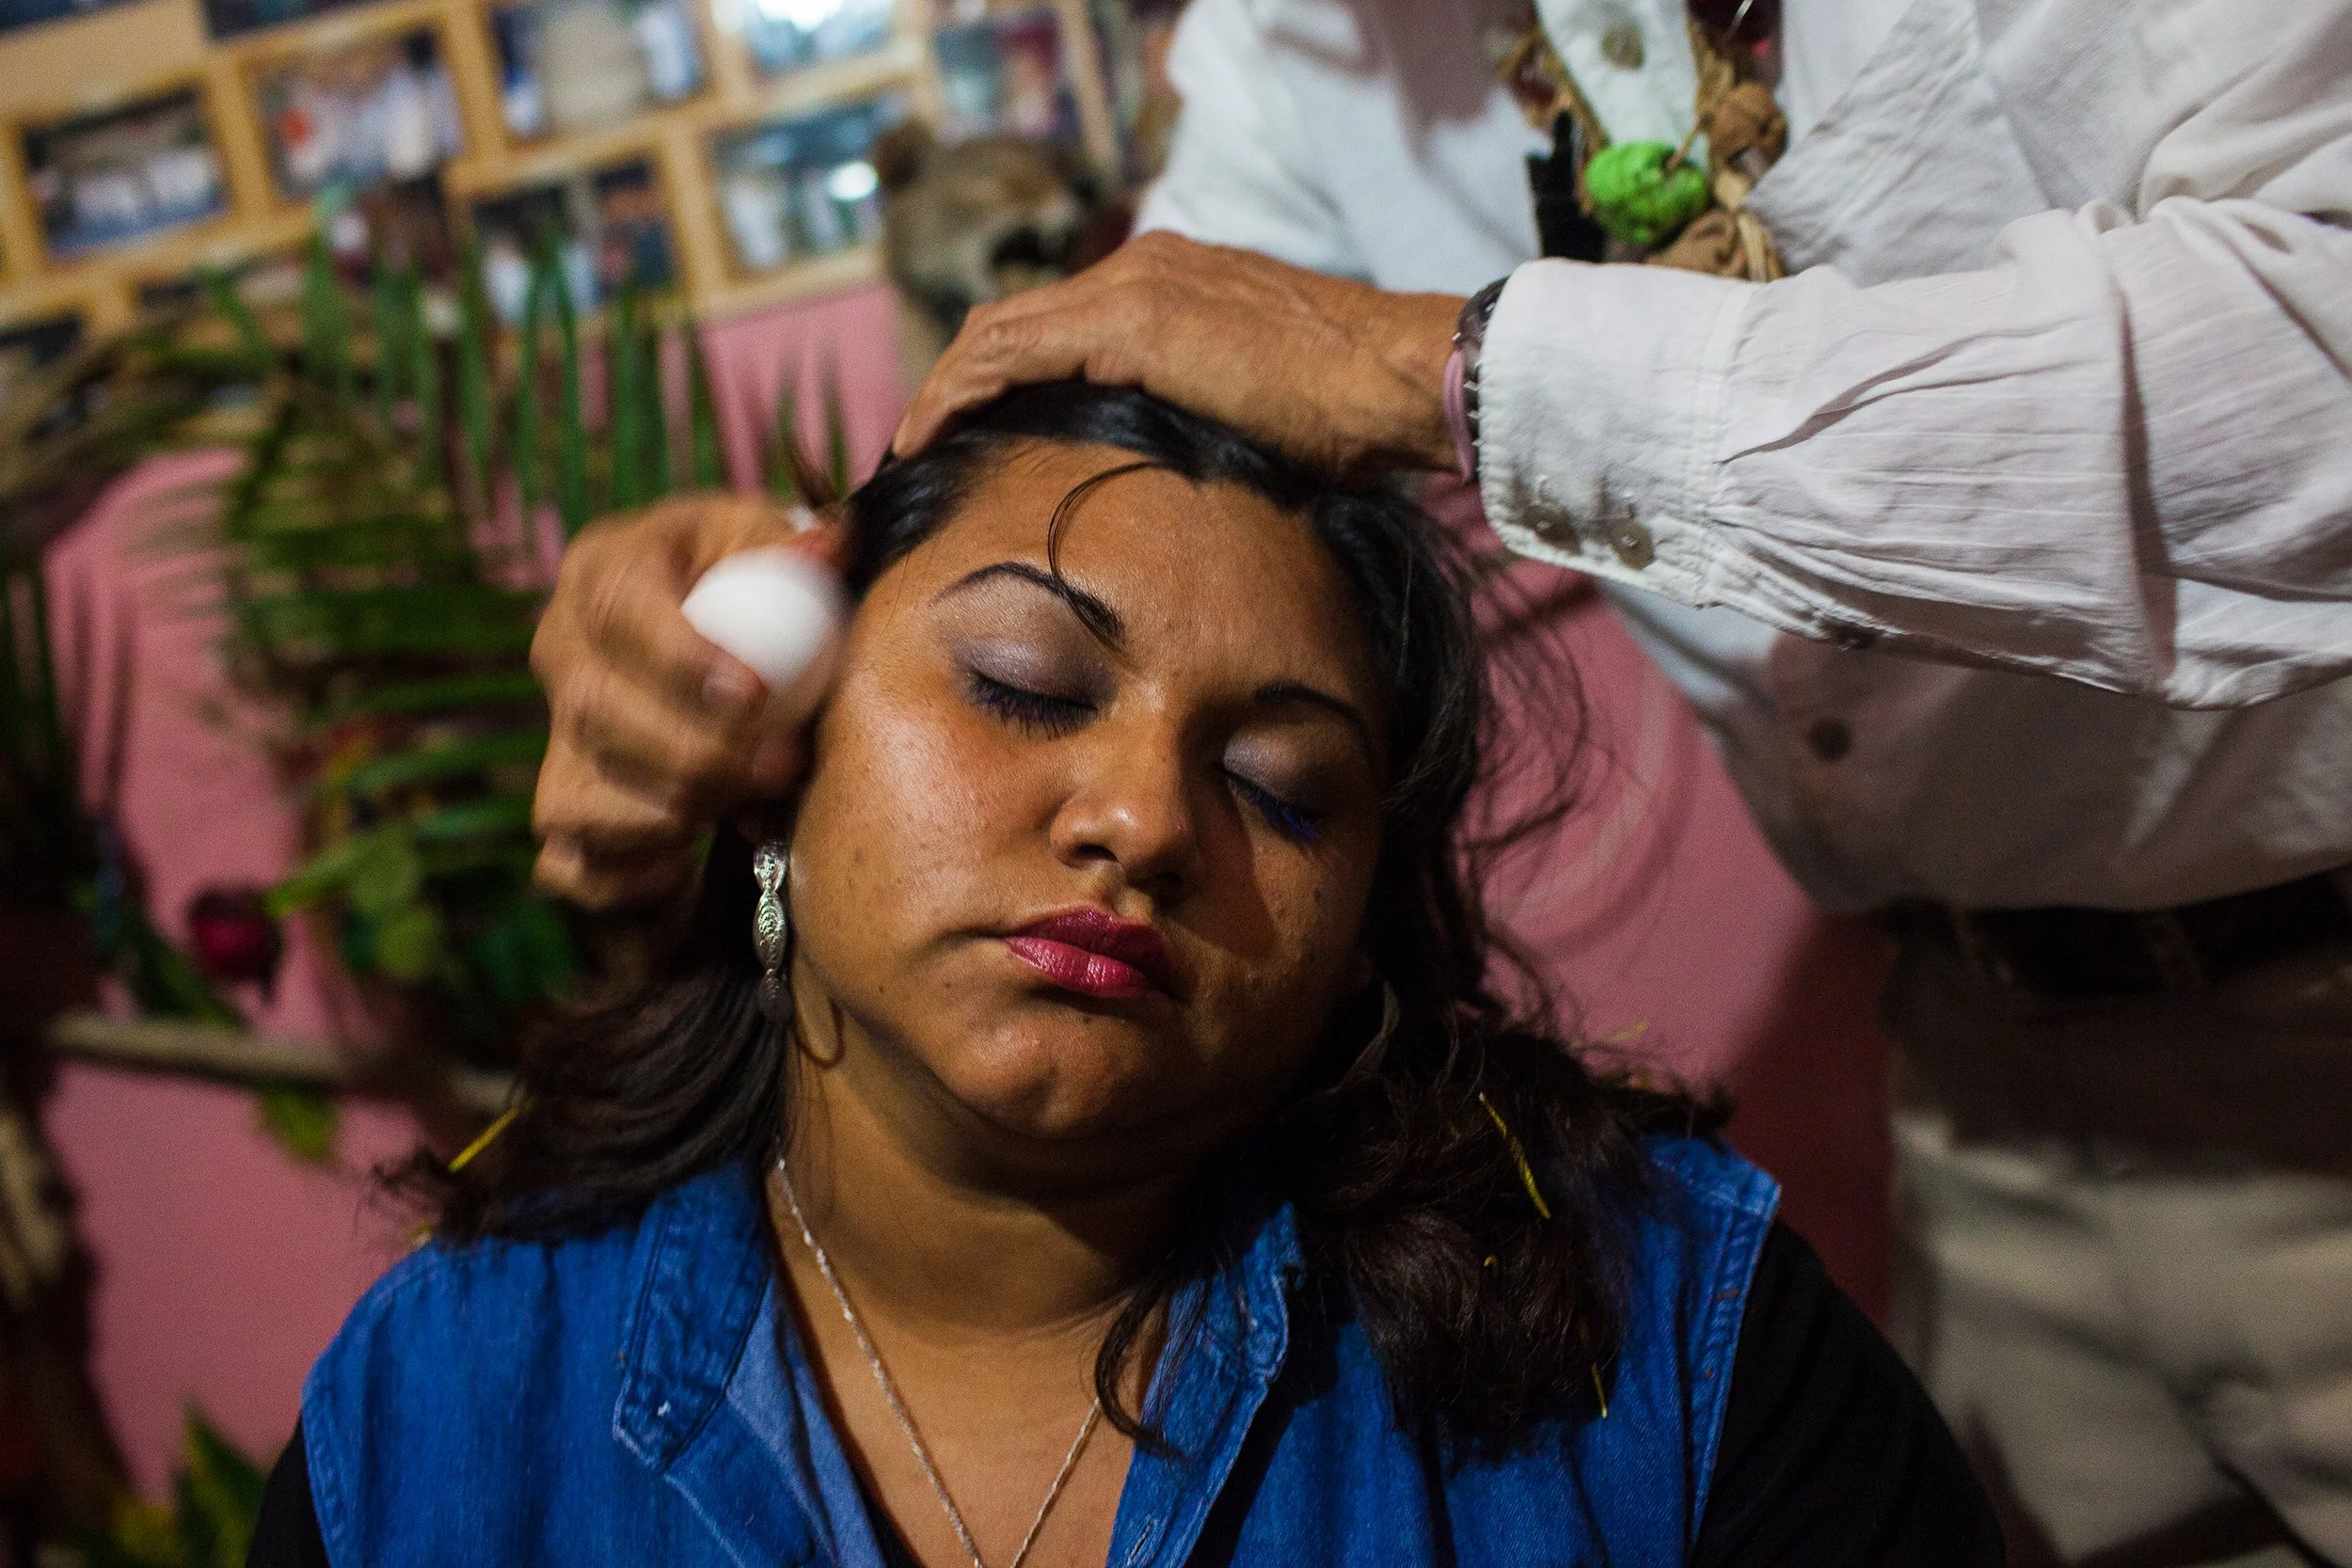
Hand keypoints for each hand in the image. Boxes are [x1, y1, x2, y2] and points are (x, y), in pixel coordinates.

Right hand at [530, 495, 840, 908]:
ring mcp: (555, 735)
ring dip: (663, 815)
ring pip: (570, 797)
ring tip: (743, 806)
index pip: (619, 609)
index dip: (678, 657)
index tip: (753, 695)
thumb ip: (798, 553)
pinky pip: (566, 866)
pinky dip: (622, 877)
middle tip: (780, 766)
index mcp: (602, 570)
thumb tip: (829, 546)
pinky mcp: (565, 806)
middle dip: (692, 751)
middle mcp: (560, 650)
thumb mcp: (770, 551)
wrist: (720, 646)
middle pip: (592, 712)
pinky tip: (686, 863)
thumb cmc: (752, 588)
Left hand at [893, 232, 1464, 475]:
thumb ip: (1203, 431)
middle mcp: (1144, 268)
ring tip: (908, 446)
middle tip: (919, 442)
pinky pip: (1011, 353)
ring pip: (998, 331)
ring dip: (944, 389)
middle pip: (1013, 320)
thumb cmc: (1355, 418)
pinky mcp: (1130, 322)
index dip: (1001, 376)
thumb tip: (1174, 497)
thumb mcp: (1260, 419)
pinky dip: (961, 391)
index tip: (970, 432)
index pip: (1058, 324)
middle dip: (958, 380)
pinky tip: (929, 434)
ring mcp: (1135, 286)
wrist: (1399, 379)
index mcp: (1174, 284)